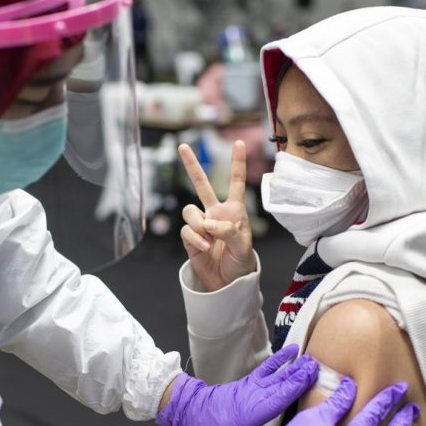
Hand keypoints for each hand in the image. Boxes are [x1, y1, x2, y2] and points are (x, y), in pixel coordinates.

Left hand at [157, 345, 318, 425]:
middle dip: (299, 374)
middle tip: (318, 364)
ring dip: (292, 366)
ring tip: (308, 357)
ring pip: (275, 375)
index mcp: (250, 412)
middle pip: (280, 383)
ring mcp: (250, 387)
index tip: (311, 376)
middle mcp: (253, 396)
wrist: (189, 410)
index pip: (277, 398)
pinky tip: (289, 352)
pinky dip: (278, 360)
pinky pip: (266, 369)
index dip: (295, 387)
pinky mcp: (247, 383)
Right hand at [178, 139, 254, 290]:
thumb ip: (229, 231)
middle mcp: (216, 213)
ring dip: (198, 225)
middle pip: (201, 185)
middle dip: (191, 165)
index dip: (237, 162)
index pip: (236, 182)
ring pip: (189, 211)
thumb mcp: (243, 248)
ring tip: (209, 241)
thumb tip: (209, 222)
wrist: (227, 283)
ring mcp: (201, 224)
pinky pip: (186, 230)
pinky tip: (204, 248)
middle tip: (182, 146)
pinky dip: (194, 239)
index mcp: (234, 211)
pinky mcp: (189, 237)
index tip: (240, 143)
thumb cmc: (241, 263)